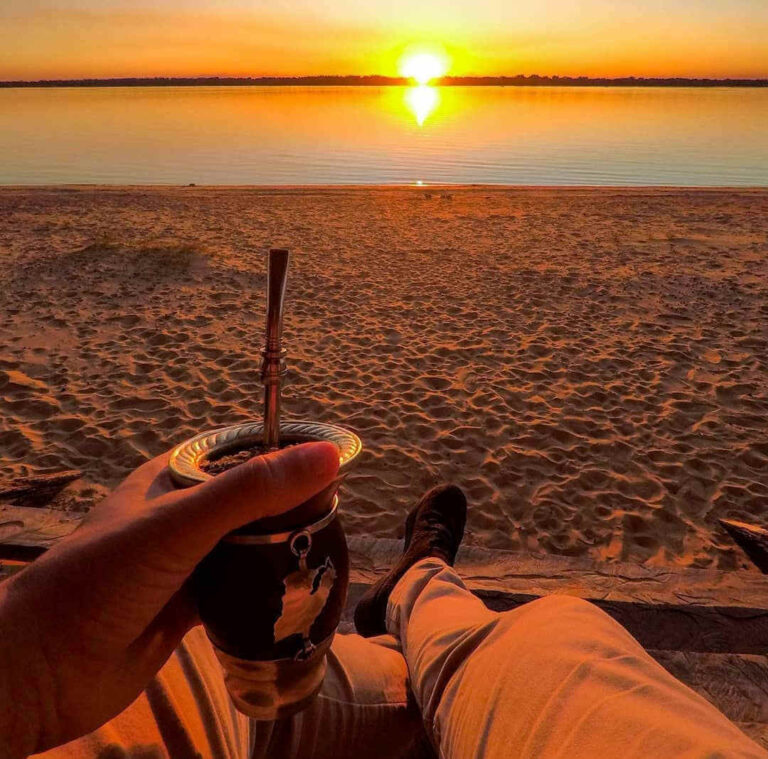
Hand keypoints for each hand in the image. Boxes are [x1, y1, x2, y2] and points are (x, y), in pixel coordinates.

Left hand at [0, 442, 338, 757]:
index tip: (335, 465)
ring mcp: (189, 560)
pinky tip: (300, 594)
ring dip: (283, 550)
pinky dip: (267, 590)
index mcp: (175, 476)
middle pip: (253, 500)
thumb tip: (328, 454)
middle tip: (338, 519)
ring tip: (329, 554)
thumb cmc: (103, 580)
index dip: (286, 453)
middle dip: (292, 507)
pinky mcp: (193, 604)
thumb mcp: (179, 524)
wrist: (42, 671)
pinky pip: (243, 588)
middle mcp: (184, 513)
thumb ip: (251, 491)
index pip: (243, 451)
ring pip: (250, 545)